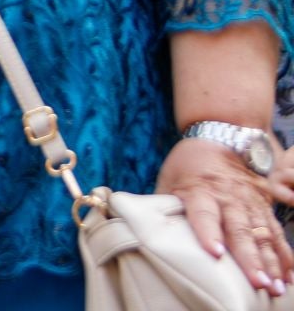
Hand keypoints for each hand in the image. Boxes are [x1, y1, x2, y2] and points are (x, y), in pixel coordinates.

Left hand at [158, 134, 290, 292]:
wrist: (221, 136)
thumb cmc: (188, 163)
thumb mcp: (169, 177)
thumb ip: (161, 203)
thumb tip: (142, 228)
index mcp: (200, 189)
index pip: (204, 213)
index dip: (208, 233)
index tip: (215, 253)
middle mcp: (229, 197)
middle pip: (240, 230)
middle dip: (250, 259)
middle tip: (258, 283)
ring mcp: (250, 202)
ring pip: (262, 234)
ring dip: (271, 261)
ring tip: (275, 286)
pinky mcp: (264, 206)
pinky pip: (276, 232)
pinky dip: (284, 254)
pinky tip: (288, 275)